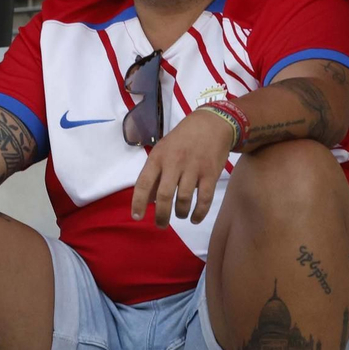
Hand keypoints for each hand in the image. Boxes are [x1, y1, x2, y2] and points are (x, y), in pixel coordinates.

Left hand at [131, 108, 237, 226]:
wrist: (211, 124)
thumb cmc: (181, 140)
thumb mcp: (161, 151)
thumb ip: (153, 174)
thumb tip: (146, 200)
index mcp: (157, 158)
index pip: (143, 183)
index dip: (138, 203)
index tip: (136, 217)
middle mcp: (174, 163)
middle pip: (164, 196)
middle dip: (161, 215)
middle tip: (160, 225)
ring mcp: (193, 169)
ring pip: (184, 199)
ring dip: (180, 213)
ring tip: (179, 216)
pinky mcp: (210, 174)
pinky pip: (204, 199)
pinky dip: (199, 213)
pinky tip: (194, 218)